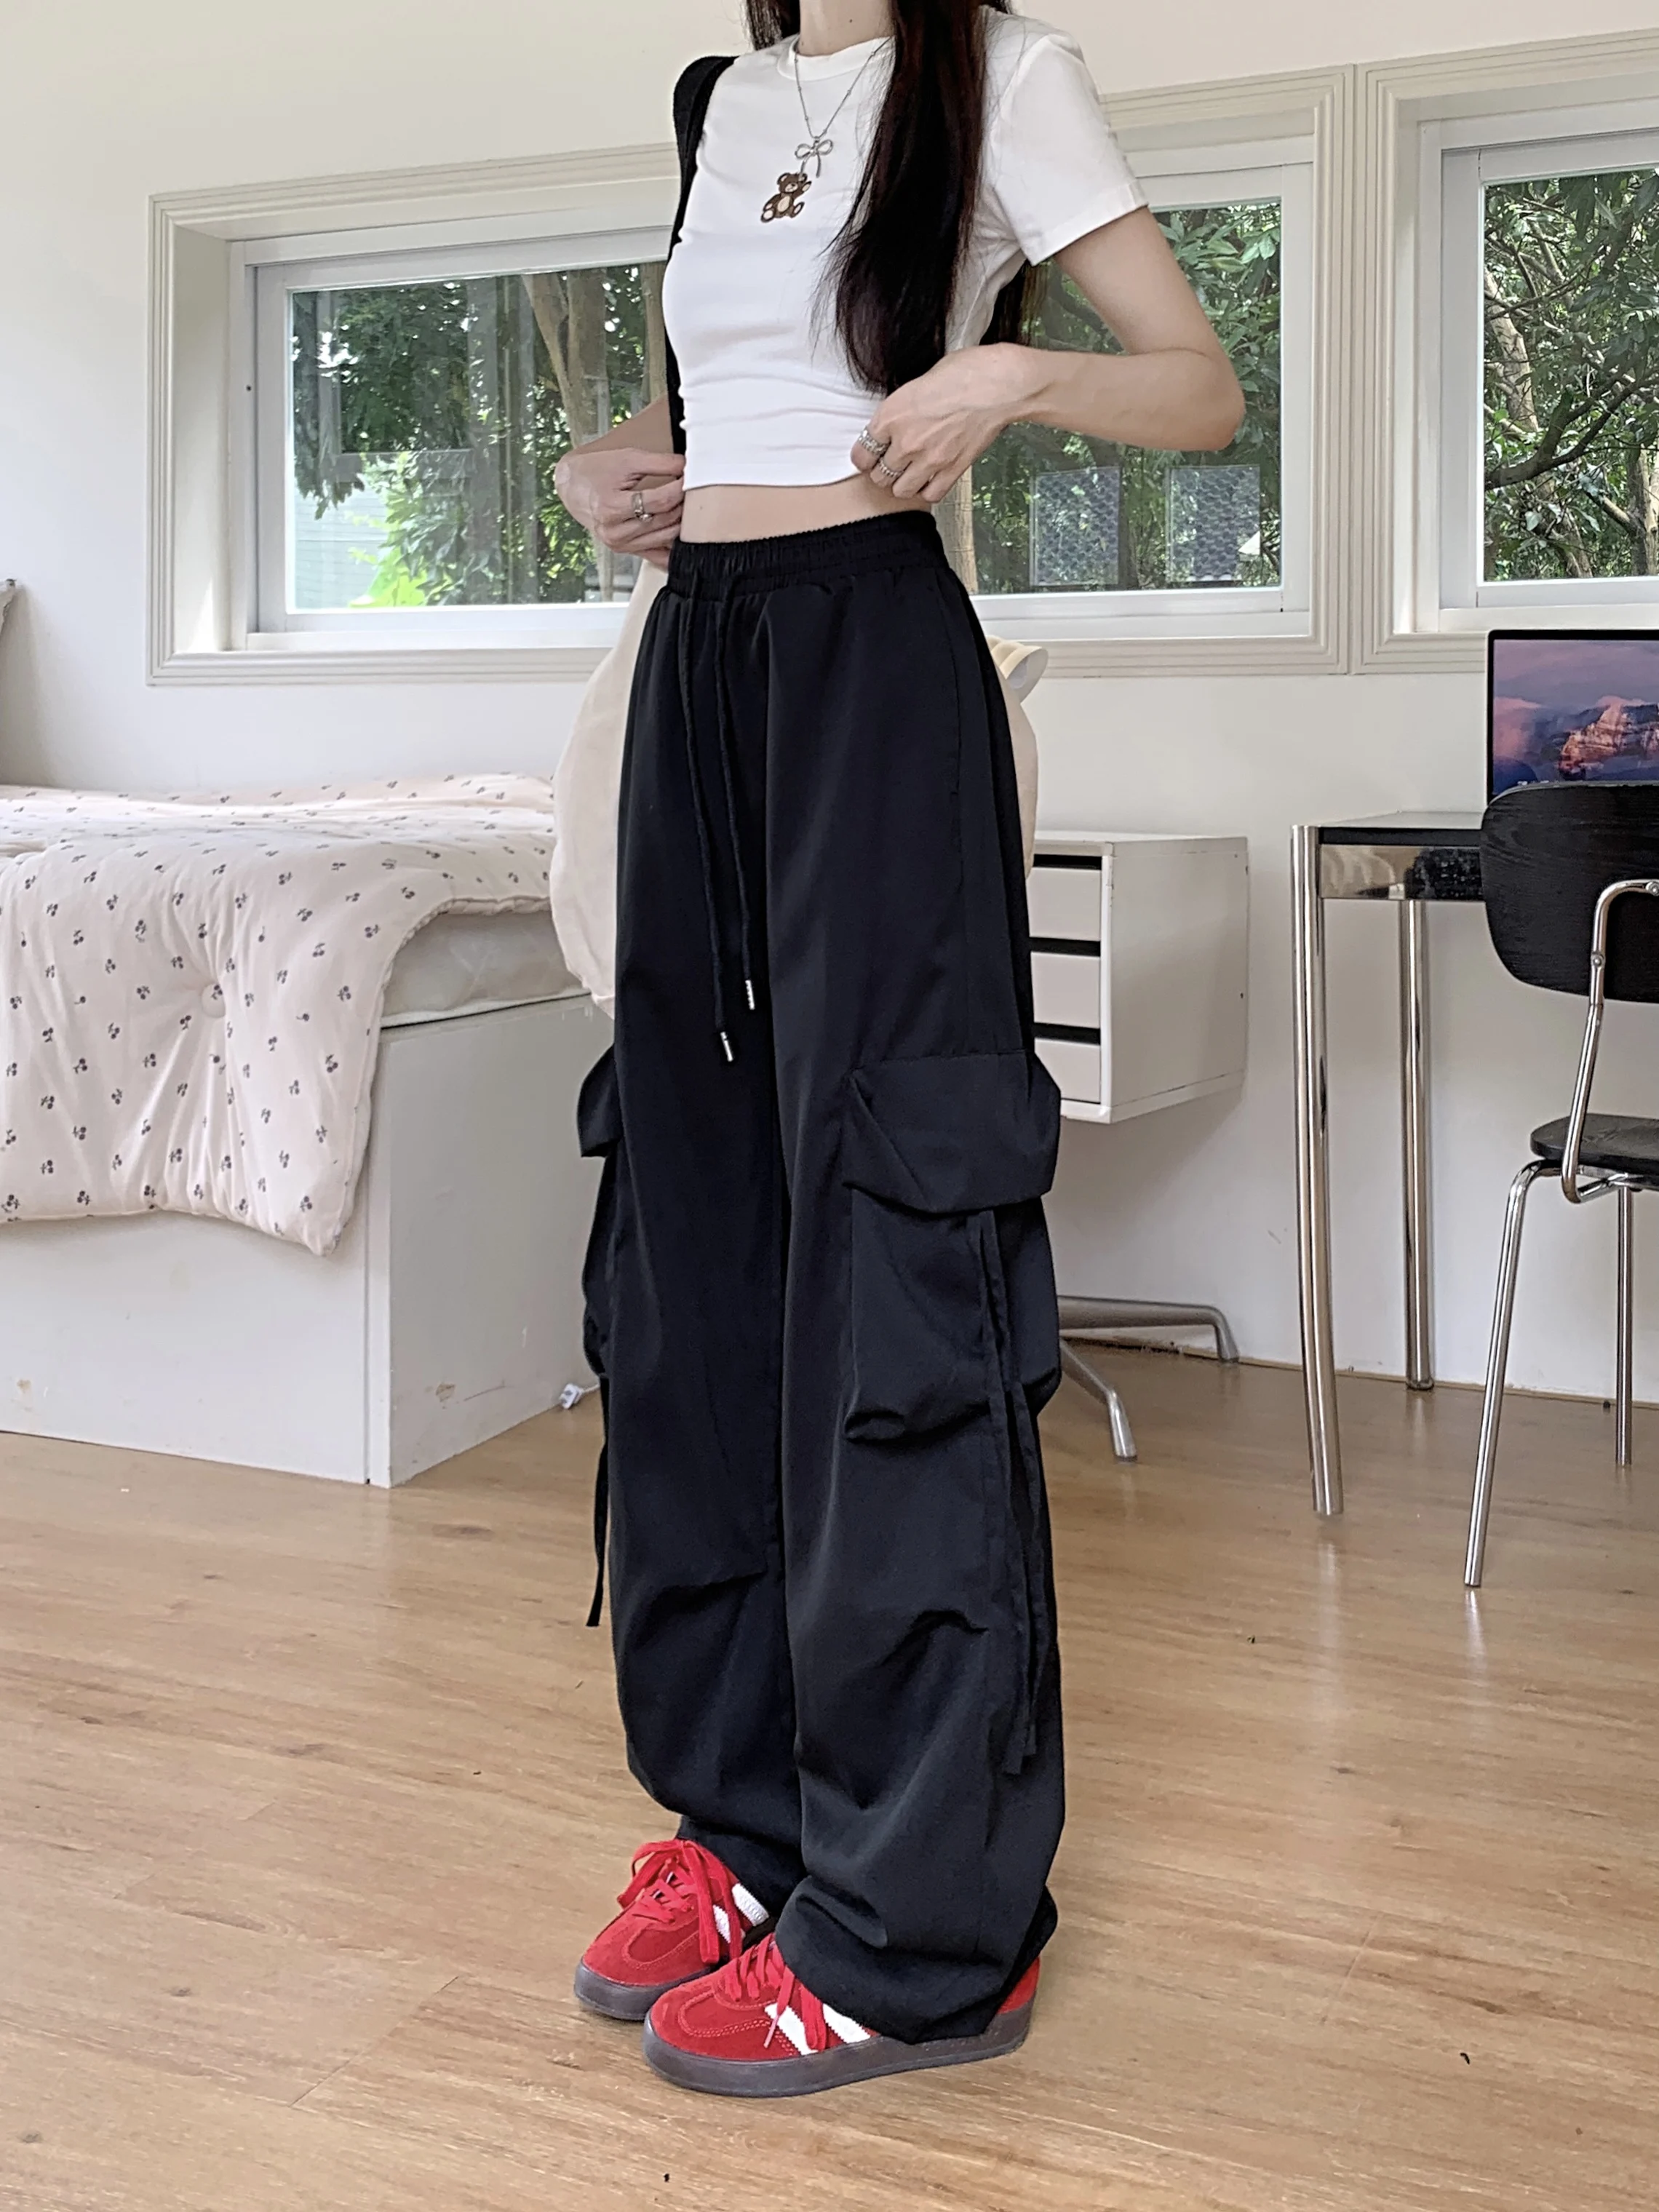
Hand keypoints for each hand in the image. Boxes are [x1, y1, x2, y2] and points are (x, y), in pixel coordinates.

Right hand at [553, 447, 684, 569]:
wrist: (574, 488)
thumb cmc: (599, 470)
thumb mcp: (627, 459)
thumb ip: (659, 462)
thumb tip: (687, 466)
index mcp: (611, 507)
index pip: (659, 501)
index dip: (679, 489)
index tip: (690, 477)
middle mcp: (614, 531)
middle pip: (663, 520)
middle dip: (682, 504)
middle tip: (694, 489)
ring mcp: (621, 545)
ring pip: (665, 538)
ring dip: (682, 522)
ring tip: (689, 504)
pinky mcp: (627, 551)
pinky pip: (658, 556)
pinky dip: (674, 547)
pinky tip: (684, 535)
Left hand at [851, 346, 1033, 503]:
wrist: (999, 385)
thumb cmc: (964, 373)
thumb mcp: (918, 382)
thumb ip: (901, 408)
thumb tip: (895, 422)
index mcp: (891, 415)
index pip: (862, 454)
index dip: (865, 457)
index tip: (870, 456)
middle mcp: (906, 442)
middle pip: (879, 476)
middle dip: (883, 471)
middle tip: (893, 463)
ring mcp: (929, 460)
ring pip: (900, 491)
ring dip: (903, 484)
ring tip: (911, 473)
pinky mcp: (952, 471)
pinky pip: (929, 495)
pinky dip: (927, 490)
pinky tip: (931, 478)